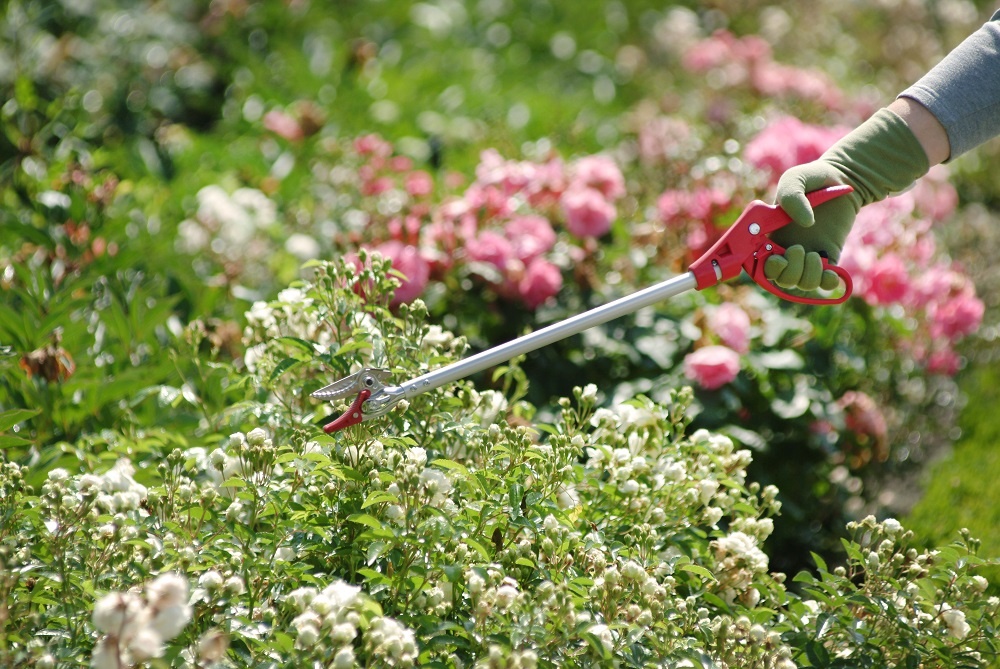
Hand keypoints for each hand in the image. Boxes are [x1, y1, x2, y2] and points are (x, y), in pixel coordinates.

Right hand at [763, 107, 929, 290]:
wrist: (843, 179)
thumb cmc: (813, 178)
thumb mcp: (796, 179)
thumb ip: (792, 197)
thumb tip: (806, 223)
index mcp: (769, 236)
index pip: (760, 265)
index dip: (767, 269)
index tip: (779, 257)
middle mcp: (786, 250)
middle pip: (780, 280)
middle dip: (790, 272)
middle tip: (799, 249)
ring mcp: (807, 256)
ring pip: (801, 284)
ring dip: (808, 275)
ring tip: (816, 255)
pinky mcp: (828, 259)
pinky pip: (824, 283)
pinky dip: (827, 281)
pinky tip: (831, 270)